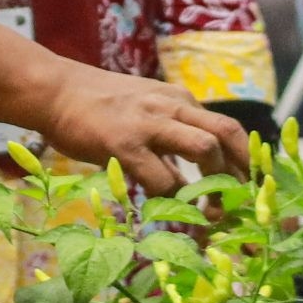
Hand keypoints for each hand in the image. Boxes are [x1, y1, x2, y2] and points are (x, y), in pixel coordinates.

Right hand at [33, 64, 247, 194]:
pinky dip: (172, 199)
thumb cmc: (98, 105)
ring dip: (214, 185)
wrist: (55, 90)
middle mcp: (171, 106)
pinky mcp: (124, 144)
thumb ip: (171, 131)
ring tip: (209, 211)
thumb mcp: (145, 106)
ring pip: (205, 148)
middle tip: (238, 204)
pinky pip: (162, 178)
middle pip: (227, 133)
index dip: (244, 162)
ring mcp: (149, 124)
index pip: (228, 128)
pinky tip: (166, 209)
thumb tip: (194, 171)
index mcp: (180, 100)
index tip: (247, 190)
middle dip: (240, 172)